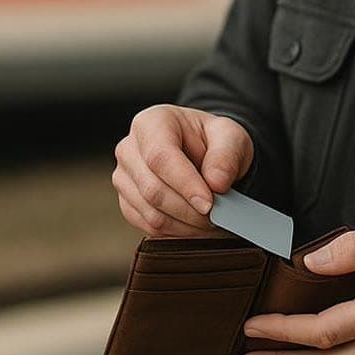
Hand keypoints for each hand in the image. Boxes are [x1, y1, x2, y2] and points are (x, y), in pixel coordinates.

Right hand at [112, 104, 254, 236]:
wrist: (202, 152)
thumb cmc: (211, 140)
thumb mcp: (230, 136)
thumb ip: (226, 155)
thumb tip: (216, 183)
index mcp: (151, 123)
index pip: (160, 157)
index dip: (185, 184)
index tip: (209, 203)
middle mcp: (129, 149)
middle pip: (152, 189)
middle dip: (189, 209)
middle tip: (218, 214)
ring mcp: (124, 177)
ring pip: (150, 212)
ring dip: (185, 223)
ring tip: (210, 219)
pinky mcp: (127, 202)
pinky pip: (149, 226)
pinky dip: (176, 231)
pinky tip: (194, 224)